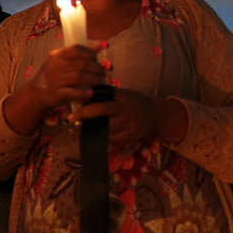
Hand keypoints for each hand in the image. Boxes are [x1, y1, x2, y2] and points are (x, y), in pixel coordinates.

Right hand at [26, 43, 106, 110]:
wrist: (35, 93)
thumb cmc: (53, 76)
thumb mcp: (61, 61)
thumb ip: (80, 54)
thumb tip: (101, 45)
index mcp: (56, 56)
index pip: (76, 49)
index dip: (90, 53)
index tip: (96, 58)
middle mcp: (54, 66)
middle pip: (81, 64)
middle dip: (96, 68)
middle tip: (103, 72)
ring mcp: (55, 80)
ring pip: (80, 77)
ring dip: (94, 80)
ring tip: (101, 82)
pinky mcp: (57, 94)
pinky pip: (75, 92)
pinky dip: (85, 93)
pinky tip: (91, 93)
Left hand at [68, 89, 187, 144]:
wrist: (161, 115)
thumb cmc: (137, 104)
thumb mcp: (125, 95)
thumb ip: (108, 97)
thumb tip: (82, 100)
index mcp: (123, 95)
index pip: (102, 94)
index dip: (87, 98)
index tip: (74, 102)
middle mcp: (127, 107)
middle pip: (102, 109)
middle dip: (84, 113)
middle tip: (71, 117)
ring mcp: (131, 121)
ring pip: (107, 126)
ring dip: (93, 128)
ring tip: (83, 128)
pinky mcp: (134, 134)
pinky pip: (114, 138)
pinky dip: (105, 137)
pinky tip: (100, 136)